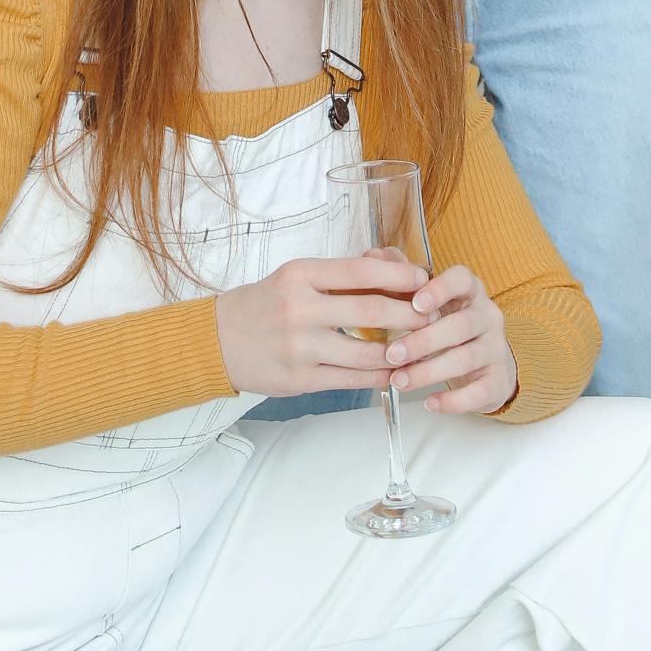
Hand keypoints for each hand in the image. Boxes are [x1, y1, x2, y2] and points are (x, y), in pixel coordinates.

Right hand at [214, 250, 424, 396]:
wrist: (217, 340)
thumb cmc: (265, 304)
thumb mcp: (296, 277)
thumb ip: (339, 277)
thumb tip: (394, 272)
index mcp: (300, 275)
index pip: (361, 270)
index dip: (400, 275)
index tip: (423, 280)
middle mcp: (300, 309)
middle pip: (373, 311)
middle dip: (412, 315)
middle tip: (433, 317)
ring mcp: (300, 348)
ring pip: (368, 352)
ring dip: (402, 352)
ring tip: (421, 348)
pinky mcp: (300, 379)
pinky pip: (352, 379)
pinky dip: (380, 376)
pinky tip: (395, 372)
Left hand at [384, 263, 517, 416]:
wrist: (484, 364)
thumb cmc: (445, 325)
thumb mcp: (425, 301)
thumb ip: (400, 277)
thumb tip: (373, 253)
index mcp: (469, 291)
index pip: (463, 279)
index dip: (440, 289)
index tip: (416, 304)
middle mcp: (487, 316)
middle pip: (461, 324)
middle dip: (424, 340)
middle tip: (391, 353)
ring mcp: (496, 348)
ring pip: (467, 358)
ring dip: (430, 371)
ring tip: (399, 381)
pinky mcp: (498, 380)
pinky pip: (479, 391)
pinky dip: (453, 400)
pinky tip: (430, 403)